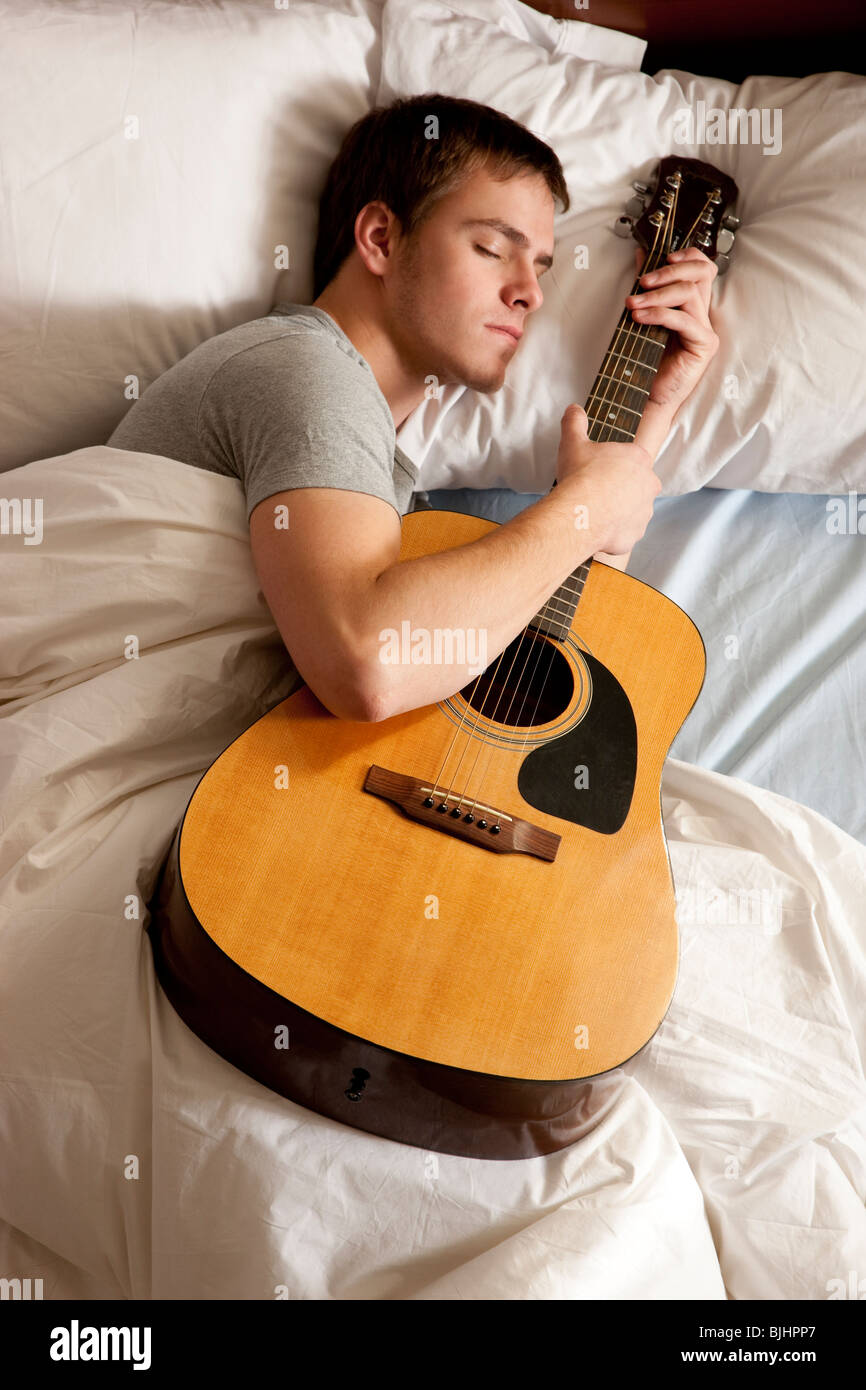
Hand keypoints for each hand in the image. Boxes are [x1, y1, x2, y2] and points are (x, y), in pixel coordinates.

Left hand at [625, 246, 719, 416]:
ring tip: (632, 304)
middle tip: (642, 281)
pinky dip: (659, 314)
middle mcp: (703, 315)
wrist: (647, 396)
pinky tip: (639, 318)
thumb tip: (641, 255)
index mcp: (692, 305)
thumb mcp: (643, 315)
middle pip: (700, 273)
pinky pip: (684, 320)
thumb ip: (646, 287)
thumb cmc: (645, 360)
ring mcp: (705, 330)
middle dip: (668, 271)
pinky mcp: (703, 345)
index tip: (662, 257)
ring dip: (657, 295)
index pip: (702, 267)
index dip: (687, 255)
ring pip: (690, 294)